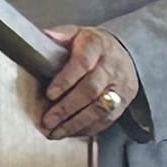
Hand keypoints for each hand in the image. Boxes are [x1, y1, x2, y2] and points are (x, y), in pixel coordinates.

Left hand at [41, 25, 140, 139]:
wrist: (120, 52)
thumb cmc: (89, 46)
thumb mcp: (75, 34)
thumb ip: (58, 36)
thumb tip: (42, 37)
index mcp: (96, 44)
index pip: (83, 63)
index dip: (66, 80)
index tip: (50, 94)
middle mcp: (112, 64)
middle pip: (91, 89)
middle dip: (67, 108)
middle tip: (48, 120)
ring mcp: (120, 84)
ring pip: (100, 108)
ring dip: (76, 123)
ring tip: (56, 131)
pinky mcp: (124, 101)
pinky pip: (107, 119)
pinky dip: (86, 128)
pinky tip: (70, 132)